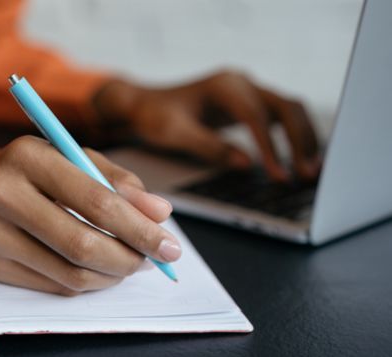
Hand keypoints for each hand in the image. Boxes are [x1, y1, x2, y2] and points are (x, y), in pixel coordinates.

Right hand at [0, 136, 179, 295]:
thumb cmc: (28, 168)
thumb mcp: (71, 155)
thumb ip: (117, 180)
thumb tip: (160, 213)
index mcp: (27, 156)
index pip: (94, 200)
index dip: (139, 228)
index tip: (170, 244)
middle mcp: (1, 195)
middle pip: (82, 244)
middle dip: (130, 258)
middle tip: (156, 260)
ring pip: (70, 273)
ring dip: (112, 275)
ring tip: (132, 263)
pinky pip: (54, 285)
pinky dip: (88, 282)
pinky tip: (101, 269)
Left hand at [94, 70, 320, 180]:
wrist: (144, 105)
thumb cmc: (155, 116)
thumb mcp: (174, 133)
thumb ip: (209, 147)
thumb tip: (245, 165)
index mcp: (224, 85)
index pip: (255, 116)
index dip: (270, 146)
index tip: (277, 174)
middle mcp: (241, 83)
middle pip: (286, 106)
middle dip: (300, 141)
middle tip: (307, 174)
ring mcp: (249, 91)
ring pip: (290, 109)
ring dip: (304, 138)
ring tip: (311, 171)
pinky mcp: (251, 104)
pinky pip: (282, 117)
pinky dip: (295, 137)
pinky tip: (301, 160)